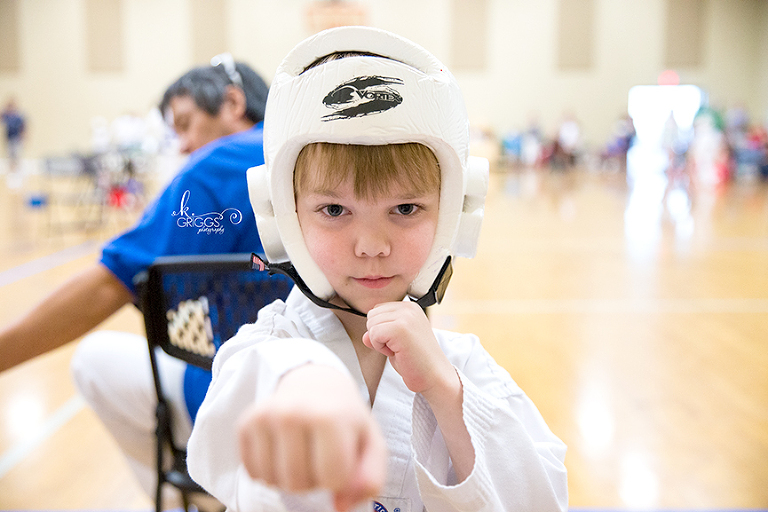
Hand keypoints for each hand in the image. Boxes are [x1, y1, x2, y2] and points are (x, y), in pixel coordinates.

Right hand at [237, 364, 386, 510]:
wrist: (313, 383)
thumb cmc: (344, 418)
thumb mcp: (370, 442)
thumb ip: (370, 478)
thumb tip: (341, 507)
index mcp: (330, 416)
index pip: (332, 479)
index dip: (339, 478)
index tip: (342, 457)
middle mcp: (294, 413)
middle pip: (298, 483)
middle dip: (313, 481)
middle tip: (319, 456)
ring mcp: (266, 417)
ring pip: (273, 481)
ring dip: (289, 478)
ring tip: (302, 454)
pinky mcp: (245, 423)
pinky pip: (252, 473)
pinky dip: (269, 472)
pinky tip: (282, 451)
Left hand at [362, 301, 454, 398]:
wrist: (435, 376)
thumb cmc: (418, 362)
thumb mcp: (396, 343)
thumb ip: (380, 334)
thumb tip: (365, 336)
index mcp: (410, 308)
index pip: (378, 309)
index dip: (381, 329)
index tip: (398, 341)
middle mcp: (409, 308)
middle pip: (372, 315)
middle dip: (378, 334)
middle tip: (398, 347)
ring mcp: (406, 316)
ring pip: (371, 324)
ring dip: (379, 341)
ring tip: (398, 349)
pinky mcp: (400, 328)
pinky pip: (373, 334)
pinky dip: (380, 347)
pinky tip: (397, 352)